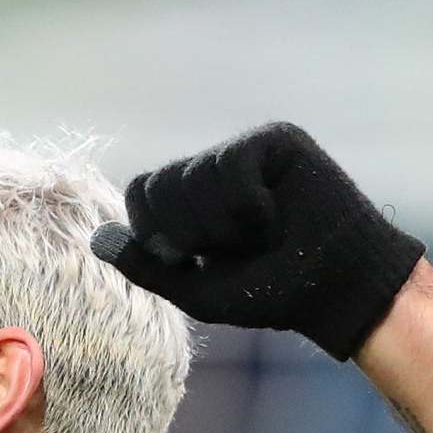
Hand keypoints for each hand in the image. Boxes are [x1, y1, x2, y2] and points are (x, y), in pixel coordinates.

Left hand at [90, 122, 423, 359]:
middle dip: (189, 233)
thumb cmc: (272, 293)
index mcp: (191, 202)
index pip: (141, 191)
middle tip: (234, 250)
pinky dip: (248, 207)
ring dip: (224, 225)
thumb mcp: (197, 290)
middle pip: (160, 184)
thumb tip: (96, 238)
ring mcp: (244, 149)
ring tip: (262, 235)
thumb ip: (147, 265)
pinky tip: (275, 216)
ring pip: (195, 177)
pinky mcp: (275, 140)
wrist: (336, 287)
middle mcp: (214, 169)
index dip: (153, 231)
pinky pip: (232, 166)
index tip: (189, 259)